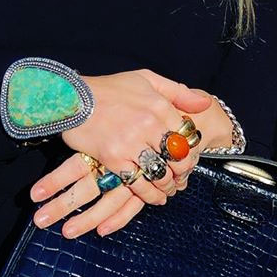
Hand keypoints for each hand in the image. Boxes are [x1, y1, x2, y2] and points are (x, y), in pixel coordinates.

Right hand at [30, 70, 211, 237]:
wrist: (71, 97)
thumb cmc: (109, 88)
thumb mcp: (147, 79)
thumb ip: (177, 92)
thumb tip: (205, 103)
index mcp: (159, 105)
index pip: (187, 134)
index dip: (192, 151)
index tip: (189, 159)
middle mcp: (149, 124)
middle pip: (177, 157)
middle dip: (183, 172)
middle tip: (182, 179)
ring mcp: (132, 142)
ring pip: (161, 173)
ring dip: (168, 186)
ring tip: (169, 190)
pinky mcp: (114, 158)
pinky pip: (138, 182)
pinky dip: (149, 194)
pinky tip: (154, 197)